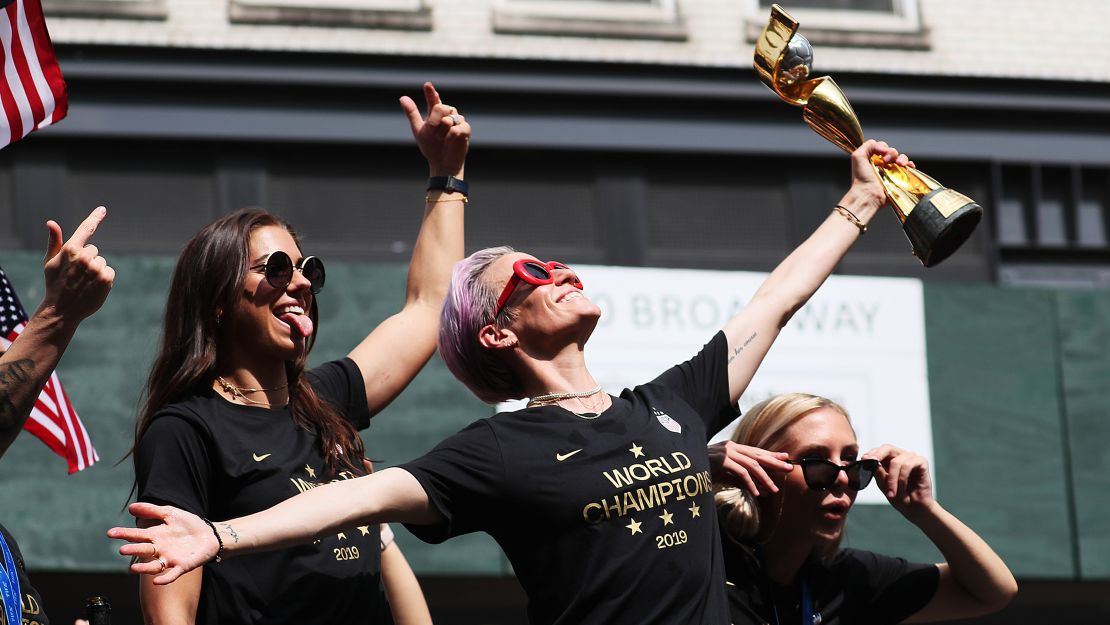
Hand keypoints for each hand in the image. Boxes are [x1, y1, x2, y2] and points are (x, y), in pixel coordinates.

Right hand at [40, 206, 113, 322]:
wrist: (62, 310)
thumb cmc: (55, 284)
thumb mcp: (50, 262)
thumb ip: (54, 242)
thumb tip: (51, 222)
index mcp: (70, 249)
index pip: (86, 229)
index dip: (95, 218)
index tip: (102, 209)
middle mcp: (84, 257)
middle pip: (94, 250)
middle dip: (87, 260)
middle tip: (76, 274)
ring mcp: (96, 268)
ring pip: (102, 262)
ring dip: (96, 270)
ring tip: (83, 282)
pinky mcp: (106, 279)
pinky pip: (110, 271)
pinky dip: (105, 279)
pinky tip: (93, 287)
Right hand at [107, 502, 217, 584]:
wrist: (210, 534)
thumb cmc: (189, 524)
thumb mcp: (170, 513)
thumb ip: (151, 511)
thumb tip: (130, 507)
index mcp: (156, 536)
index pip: (137, 535)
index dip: (124, 534)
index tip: (110, 533)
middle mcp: (160, 549)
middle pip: (144, 550)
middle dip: (133, 550)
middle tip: (122, 550)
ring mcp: (170, 559)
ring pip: (154, 566)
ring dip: (143, 568)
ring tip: (132, 568)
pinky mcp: (182, 566)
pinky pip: (171, 574)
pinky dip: (164, 578)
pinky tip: (156, 581)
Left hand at [400, 82, 469, 176]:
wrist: (441, 164)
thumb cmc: (431, 147)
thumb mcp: (418, 130)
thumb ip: (412, 113)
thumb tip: (402, 97)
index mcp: (436, 113)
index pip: (434, 100)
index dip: (431, 92)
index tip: (427, 85)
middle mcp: (447, 115)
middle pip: (441, 107)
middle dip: (434, 121)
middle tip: (433, 132)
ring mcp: (457, 122)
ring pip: (449, 118)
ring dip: (442, 131)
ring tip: (442, 139)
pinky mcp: (465, 130)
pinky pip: (458, 128)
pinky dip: (451, 135)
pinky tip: (449, 141)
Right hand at [708, 441, 793, 495]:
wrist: (683, 468)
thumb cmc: (702, 471)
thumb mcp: (723, 474)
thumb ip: (738, 478)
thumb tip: (757, 486)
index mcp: (731, 448)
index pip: (755, 451)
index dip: (771, 455)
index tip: (785, 458)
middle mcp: (730, 447)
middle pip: (757, 455)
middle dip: (775, 462)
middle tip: (789, 468)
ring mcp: (725, 453)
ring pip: (752, 464)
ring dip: (765, 477)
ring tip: (775, 488)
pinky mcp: (721, 461)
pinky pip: (741, 472)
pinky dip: (750, 483)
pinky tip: (757, 492)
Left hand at [843, 140, 913, 214]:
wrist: (868, 195)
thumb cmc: (861, 178)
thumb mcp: (858, 156)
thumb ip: (868, 145)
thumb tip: (883, 147)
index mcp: (873, 159)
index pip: (883, 146)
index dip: (883, 147)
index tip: (881, 153)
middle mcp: (882, 165)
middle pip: (893, 152)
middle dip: (892, 153)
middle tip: (886, 161)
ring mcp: (891, 172)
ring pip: (902, 158)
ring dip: (902, 158)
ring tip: (899, 164)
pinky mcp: (899, 179)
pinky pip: (908, 169)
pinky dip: (910, 165)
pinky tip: (908, 166)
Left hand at [863, 444, 934, 518]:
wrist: (915, 509)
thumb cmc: (899, 497)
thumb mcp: (883, 485)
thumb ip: (878, 473)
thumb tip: (872, 461)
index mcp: (890, 460)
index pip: (879, 451)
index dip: (871, 454)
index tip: (863, 459)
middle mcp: (901, 456)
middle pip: (887, 448)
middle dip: (878, 455)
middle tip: (871, 461)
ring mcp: (912, 458)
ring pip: (896, 462)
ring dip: (892, 480)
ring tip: (892, 494)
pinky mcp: (921, 462)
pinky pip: (907, 465)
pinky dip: (902, 479)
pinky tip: (902, 489)